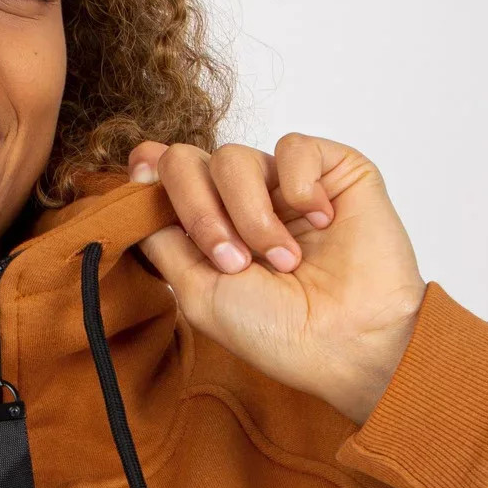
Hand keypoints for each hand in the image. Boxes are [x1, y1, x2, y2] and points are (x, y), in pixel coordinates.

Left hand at [128, 133, 425, 424]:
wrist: (350, 341)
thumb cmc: (280, 332)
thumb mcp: (198, 292)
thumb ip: (162, 237)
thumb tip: (137, 180)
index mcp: (209, 231)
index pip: (165, 179)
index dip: (149, 173)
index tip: (141, 184)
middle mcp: (242, 203)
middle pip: (186, 161)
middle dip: (200, 211)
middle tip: (233, 261)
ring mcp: (284, 186)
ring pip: (233, 157)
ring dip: (251, 214)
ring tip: (283, 259)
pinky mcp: (331, 170)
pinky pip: (293, 146)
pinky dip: (299, 184)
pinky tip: (321, 220)